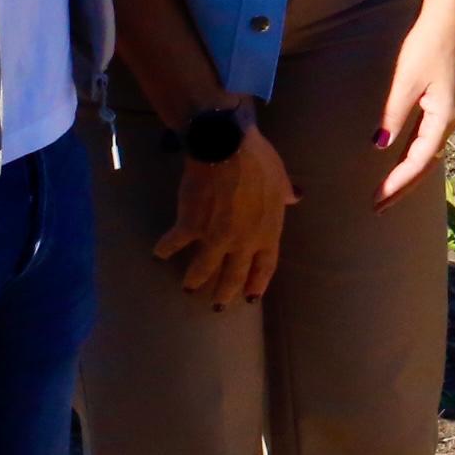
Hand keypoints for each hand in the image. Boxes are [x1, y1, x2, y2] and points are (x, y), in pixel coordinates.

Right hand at [157, 124, 296, 308]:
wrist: (228, 148)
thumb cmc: (259, 161)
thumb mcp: (280, 178)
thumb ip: (285, 193)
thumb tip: (295, 196)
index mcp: (269, 230)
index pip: (266, 265)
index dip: (258, 282)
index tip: (251, 297)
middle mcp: (244, 241)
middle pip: (234, 275)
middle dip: (225, 293)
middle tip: (218, 306)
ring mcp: (217, 237)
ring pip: (203, 269)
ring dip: (194, 280)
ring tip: (188, 287)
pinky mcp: (190, 227)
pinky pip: (174, 245)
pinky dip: (165, 249)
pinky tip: (158, 254)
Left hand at [375, 1, 454, 206]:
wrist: (446, 22)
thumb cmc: (426, 49)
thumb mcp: (405, 83)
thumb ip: (393, 115)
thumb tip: (381, 146)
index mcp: (443, 118)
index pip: (419, 160)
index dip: (398, 182)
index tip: (378, 199)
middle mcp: (448, 121)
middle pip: (426, 164)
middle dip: (404, 186)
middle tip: (379, 206)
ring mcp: (446, 113)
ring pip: (427, 154)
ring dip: (409, 174)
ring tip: (388, 191)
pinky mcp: (440, 105)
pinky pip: (427, 141)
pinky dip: (414, 157)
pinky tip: (402, 161)